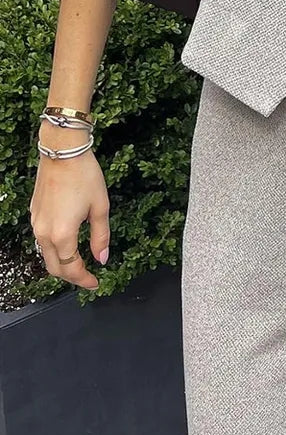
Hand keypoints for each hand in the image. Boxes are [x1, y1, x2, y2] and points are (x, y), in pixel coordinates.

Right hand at [29, 128, 109, 290]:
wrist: (63, 151)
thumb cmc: (85, 175)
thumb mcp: (101, 207)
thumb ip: (101, 237)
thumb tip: (102, 258)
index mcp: (63, 233)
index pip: (71, 268)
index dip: (84, 279)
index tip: (96, 283)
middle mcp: (44, 232)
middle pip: (54, 267)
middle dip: (71, 276)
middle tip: (88, 277)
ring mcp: (36, 222)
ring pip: (46, 254)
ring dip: (61, 263)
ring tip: (80, 262)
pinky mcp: (34, 213)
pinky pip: (42, 240)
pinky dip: (54, 249)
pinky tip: (68, 243)